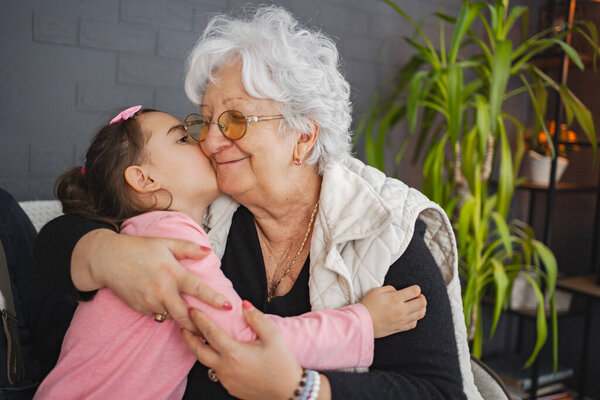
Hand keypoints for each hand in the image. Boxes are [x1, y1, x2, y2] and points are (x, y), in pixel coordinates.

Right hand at [72, 229, 230, 330]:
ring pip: (171, 317)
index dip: (214, 299)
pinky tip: (168, 308)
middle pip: (185, 316)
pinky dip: (165, 313)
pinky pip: (157, 315)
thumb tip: (208, 251)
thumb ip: (187, 248)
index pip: (198, 289)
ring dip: (183, 321)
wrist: (106, 259)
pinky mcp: (139, 308)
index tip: (228, 307)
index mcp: (172, 272)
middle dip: (199, 326)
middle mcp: (162, 290)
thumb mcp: (164, 243)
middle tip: (211, 330)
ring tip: (195, 325)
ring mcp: (149, 301)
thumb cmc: (138, 248)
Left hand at [182, 302, 309, 399]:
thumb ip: (256, 318)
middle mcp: (226, 368)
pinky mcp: (230, 388)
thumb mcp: (273, 336)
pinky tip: (216, 354)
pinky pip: (216, 372)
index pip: (210, 333)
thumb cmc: (282, 363)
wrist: (289, 392)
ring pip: (206, 363)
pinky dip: (212, 360)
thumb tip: (244, 305)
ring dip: (199, 349)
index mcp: (234, 353)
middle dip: (189, 337)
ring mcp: (226, 380)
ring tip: (196, 338)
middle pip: (198, 351)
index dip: (200, 320)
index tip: (193, 309)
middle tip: (183, 325)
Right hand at [360, 285, 426, 337]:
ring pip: (420, 314)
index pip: (415, 291)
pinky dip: (415, 318)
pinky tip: (410, 315)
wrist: (361, 322)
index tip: (413, 289)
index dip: (416, 289)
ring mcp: (401, 320)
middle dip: (422, 297)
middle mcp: (401, 310)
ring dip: (421, 308)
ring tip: (416, 305)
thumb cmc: (367, 305)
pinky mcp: (399, 328)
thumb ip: (390, 288)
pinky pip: (414, 324)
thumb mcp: (376, 291)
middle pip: (421, 303)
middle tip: (417, 296)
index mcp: (395, 299)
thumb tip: (398, 292)